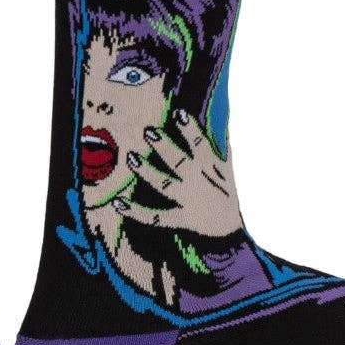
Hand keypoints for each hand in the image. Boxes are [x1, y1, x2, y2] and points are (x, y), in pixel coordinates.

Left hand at [112, 109, 241, 238]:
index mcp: (210, 169)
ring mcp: (186, 202)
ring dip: (147, 172)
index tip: (178, 113)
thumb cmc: (225, 194)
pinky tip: (117, 203)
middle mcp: (197, 183)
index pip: (201, 146)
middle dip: (164, 147)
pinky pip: (155, 217)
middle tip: (148, 131)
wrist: (227, 231)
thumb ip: (220, 146)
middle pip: (179, 163)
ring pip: (164, 185)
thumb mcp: (227, 170)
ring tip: (131, 157)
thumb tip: (219, 120)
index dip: (191, 130)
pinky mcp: (177, 219)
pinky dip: (136, 212)